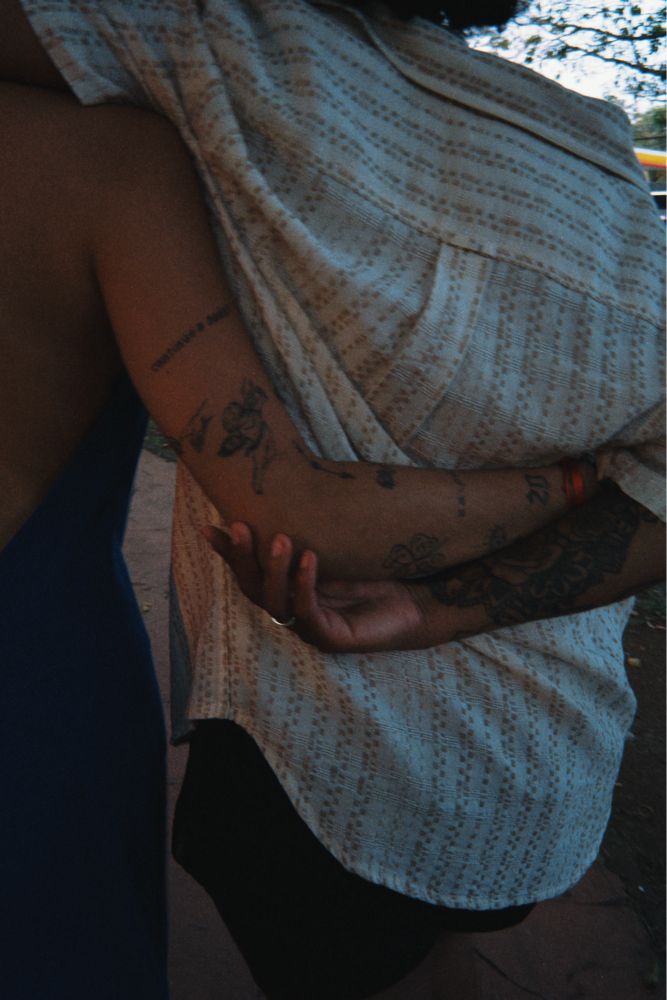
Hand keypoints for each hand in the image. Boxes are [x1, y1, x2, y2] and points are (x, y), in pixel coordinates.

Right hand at [204, 523, 429, 652]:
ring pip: (276, 602)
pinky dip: (305, 586)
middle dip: (243, 557)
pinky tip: (310, 559)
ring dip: (274, 569)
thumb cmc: (378, 570)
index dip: (228, 552)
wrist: (419, 600)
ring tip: (280, 538)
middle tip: (239, 526)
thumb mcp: (339, 545)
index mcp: (288, 589)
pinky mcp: (331, 639)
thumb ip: (313, 529)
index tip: (210, 528)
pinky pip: (308, 614)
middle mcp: (292, 610)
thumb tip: (292, 486)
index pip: (248, 571)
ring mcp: (309, 628)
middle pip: (252, 588)